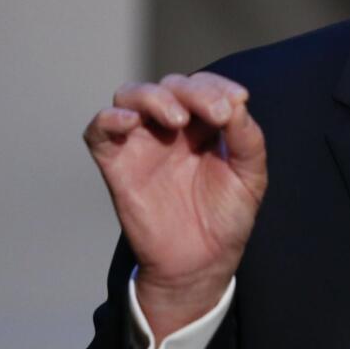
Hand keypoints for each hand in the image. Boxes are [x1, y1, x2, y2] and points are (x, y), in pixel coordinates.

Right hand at [83, 72, 266, 338]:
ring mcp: (142, 143)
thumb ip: (247, 139)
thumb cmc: (227, 216)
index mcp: (204, 124)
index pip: (204, 85)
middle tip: (217, 113)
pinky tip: (131, 122)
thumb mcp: (250, 176)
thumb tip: (237, 103)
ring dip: (154, 96)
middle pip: (171, 85)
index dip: (219, 85)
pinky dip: (109, 118)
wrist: (200, 262)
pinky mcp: (116, 165)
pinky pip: (98, 130)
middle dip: (196, 92)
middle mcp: (171, 127)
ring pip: (131, 95)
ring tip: (178, 118)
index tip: (238, 100)